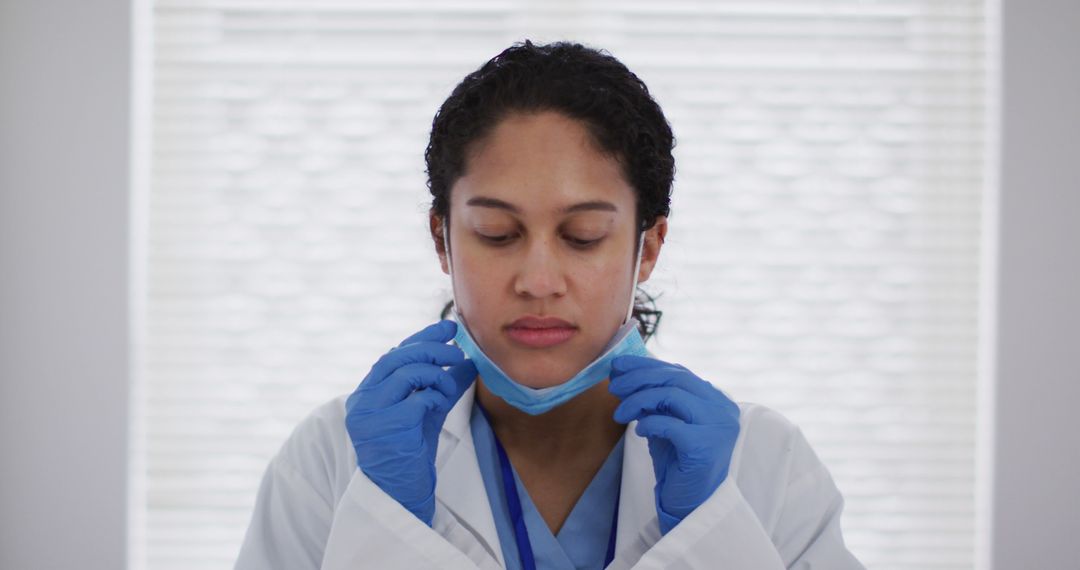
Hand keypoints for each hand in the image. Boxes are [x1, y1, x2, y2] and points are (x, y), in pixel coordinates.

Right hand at [345, 320, 477, 525]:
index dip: (422, 337)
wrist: (400, 491)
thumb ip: (442, 384)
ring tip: (447, 388)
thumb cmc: (411, 451)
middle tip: (457, 350)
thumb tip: (468, 360)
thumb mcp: (428, 410)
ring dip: (436, 376)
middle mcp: (363, 400)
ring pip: (408, 373)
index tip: (448, 327)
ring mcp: (372, 413)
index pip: (394, 354)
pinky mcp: (388, 427)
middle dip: (432, 349)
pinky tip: (438, 406)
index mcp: (368, 392)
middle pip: (398, 357)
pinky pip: (418, 399)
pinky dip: (434, 397)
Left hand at [608, 355, 740, 534]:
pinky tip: (639, 430)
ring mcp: (717, 427)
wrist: (691, 503)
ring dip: (638, 400)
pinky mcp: (704, 447)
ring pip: (671, 396)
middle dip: (638, 378)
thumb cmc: (678, 461)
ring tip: (620, 412)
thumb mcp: (666, 422)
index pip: (679, 372)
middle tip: (614, 385)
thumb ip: (655, 399)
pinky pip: (669, 424)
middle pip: (675, 379)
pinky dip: (650, 423)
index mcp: (716, 400)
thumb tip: (625, 372)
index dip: (646, 366)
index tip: (619, 366)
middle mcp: (722, 410)